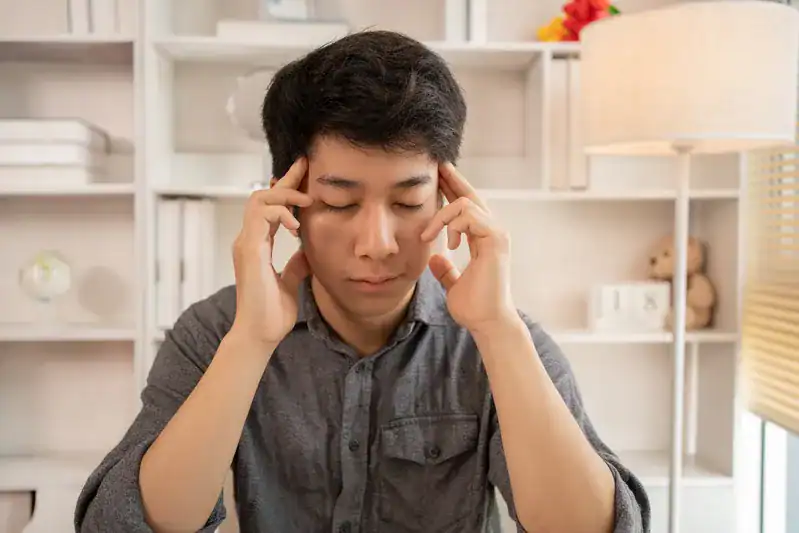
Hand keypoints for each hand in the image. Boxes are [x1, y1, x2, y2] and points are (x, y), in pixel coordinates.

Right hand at [231, 157, 312, 344]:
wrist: (259, 334)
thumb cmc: (272, 313)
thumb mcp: (291, 282)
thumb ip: (296, 264)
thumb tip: (307, 250)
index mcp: (257, 245)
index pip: (270, 208)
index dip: (286, 189)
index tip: (303, 173)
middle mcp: (248, 240)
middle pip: (262, 195)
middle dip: (285, 180)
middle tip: (305, 167)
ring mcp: (246, 244)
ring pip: (258, 199)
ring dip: (283, 195)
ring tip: (306, 202)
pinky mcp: (248, 250)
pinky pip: (259, 217)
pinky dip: (278, 213)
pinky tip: (295, 225)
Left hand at [420, 162, 517, 334]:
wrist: (486, 322)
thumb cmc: (473, 307)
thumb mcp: (453, 284)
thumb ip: (446, 270)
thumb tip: (435, 259)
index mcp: (484, 239)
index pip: (467, 207)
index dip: (452, 191)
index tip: (436, 178)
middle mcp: (493, 232)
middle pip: (472, 196)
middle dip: (453, 180)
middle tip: (436, 166)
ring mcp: (497, 234)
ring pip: (467, 204)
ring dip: (442, 216)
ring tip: (428, 235)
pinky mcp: (496, 240)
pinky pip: (471, 216)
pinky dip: (453, 224)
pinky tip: (446, 242)